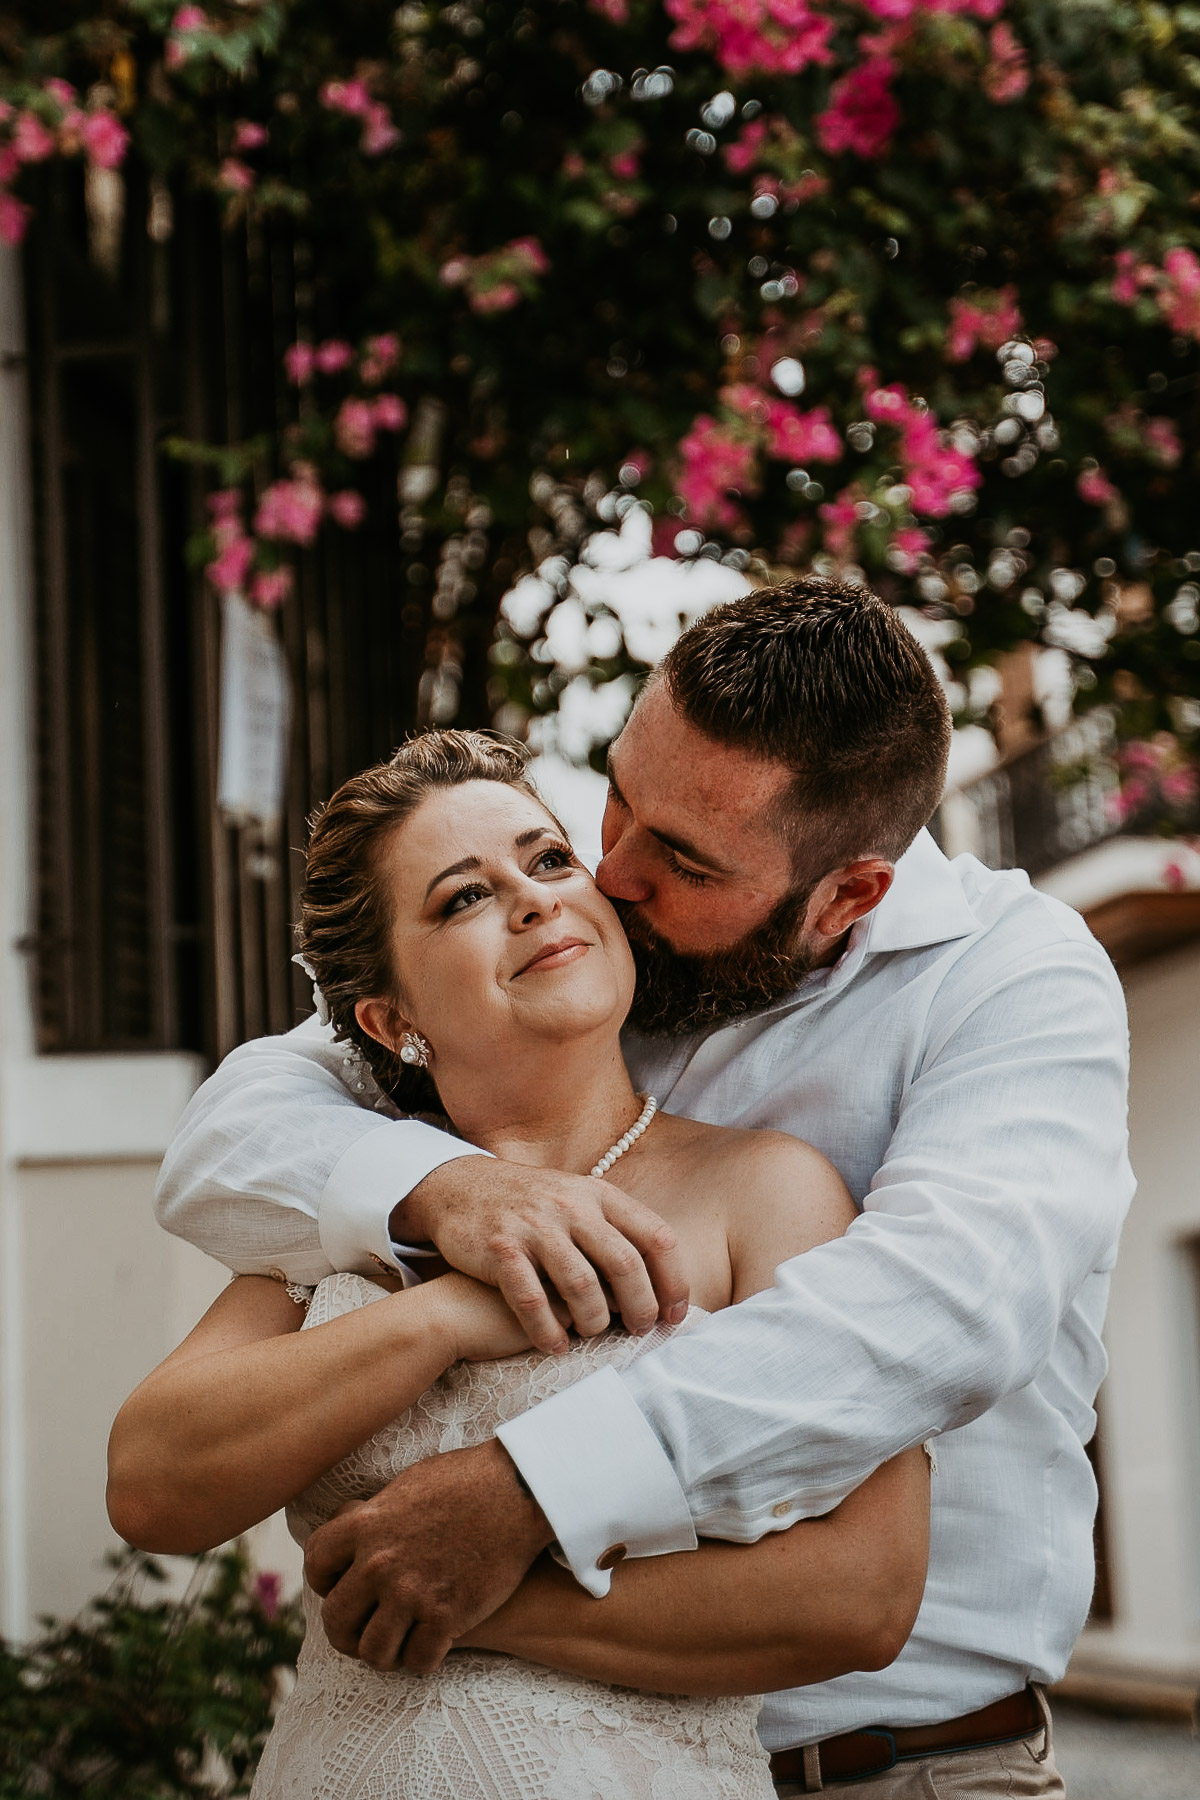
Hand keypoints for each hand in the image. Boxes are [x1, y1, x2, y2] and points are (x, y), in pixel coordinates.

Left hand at [304, 1438, 552, 1672]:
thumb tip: (353, 1526)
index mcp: (366, 1525)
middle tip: (361, 1631)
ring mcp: (413, 1593)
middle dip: (345, 1631)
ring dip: (383, 1653)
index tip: (338, 1586)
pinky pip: (419, 1661)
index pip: (314, 1565)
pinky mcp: (448, 1616)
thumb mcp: (408, 1484)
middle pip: (336, 1620)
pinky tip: (431, 1646)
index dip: (322, 1580)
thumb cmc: (466, 1479)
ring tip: (396, 1644)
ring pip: (374, 1651)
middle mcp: (380, 1564)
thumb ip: (374, 1514)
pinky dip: (423, 1659)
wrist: (519, 1489)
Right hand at [395, 1158, 688, 1352]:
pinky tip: (555, 1346)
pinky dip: (547, 1329)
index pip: (656, 1236)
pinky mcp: (501, 1249)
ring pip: (581, 1284)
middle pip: (624, 1263)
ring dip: (595, 1319)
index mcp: (599, 1194)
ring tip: (595, 1333)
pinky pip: (530, 1299)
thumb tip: (662, 1280)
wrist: (459, 1187)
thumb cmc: (532, 1205)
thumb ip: (615, 1229)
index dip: (673, 1280)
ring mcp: (535, 1226)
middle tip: (641, 1329)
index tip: (676, 1314)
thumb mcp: (578, 1198)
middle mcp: (571, 1206)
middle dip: (640, 1306)